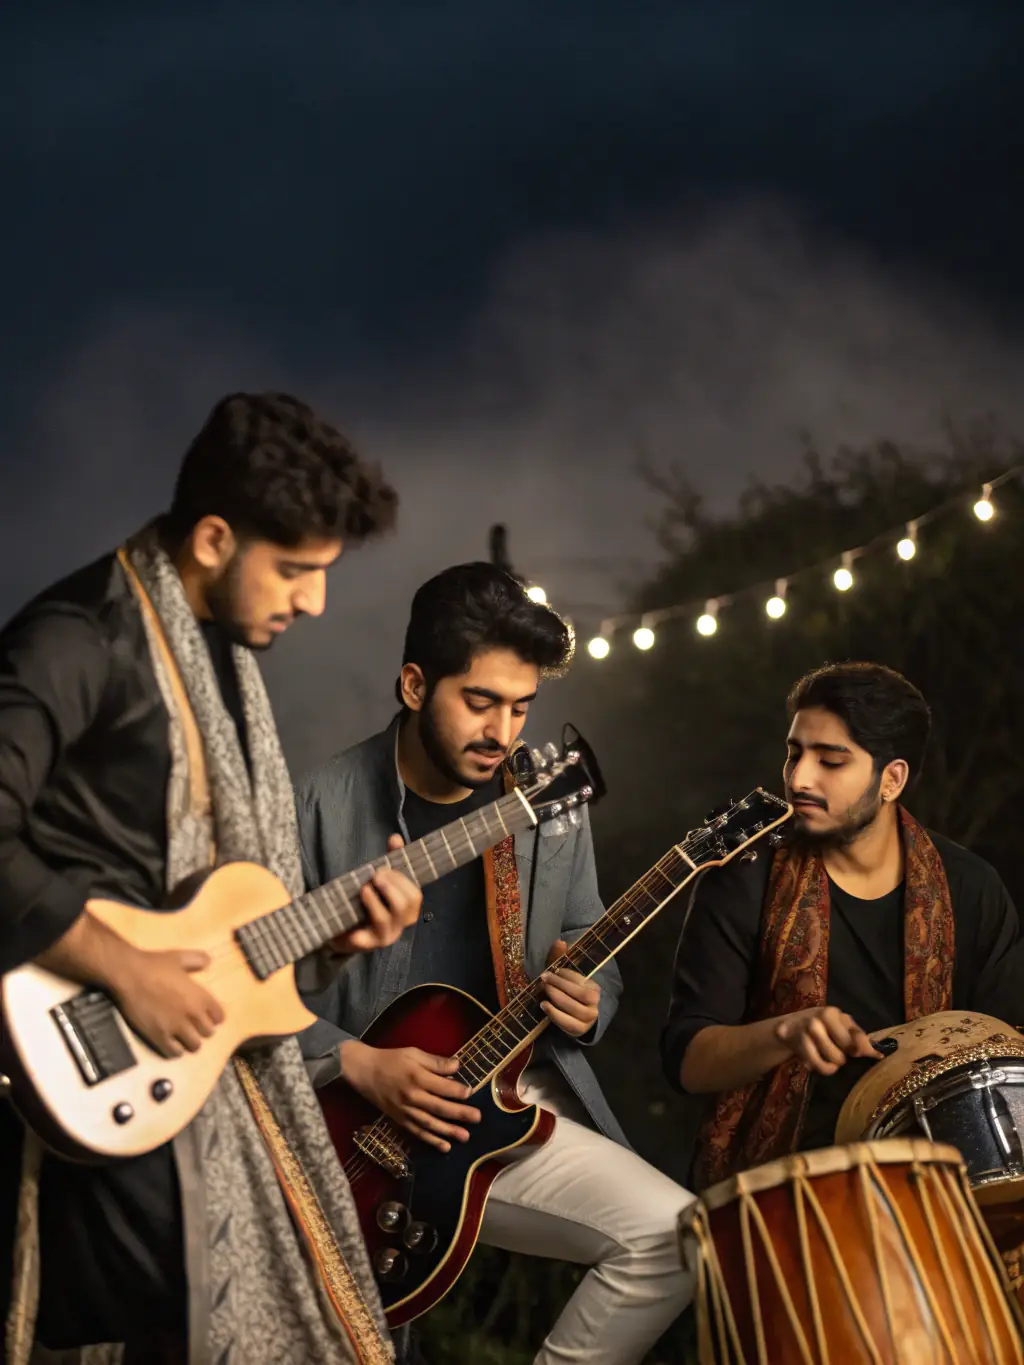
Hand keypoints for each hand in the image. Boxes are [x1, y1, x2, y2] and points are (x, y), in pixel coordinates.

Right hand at [110, 946, 224, 1058]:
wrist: (129, 975)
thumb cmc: (154, 964)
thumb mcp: (179, 957)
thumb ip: (197, 960)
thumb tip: (208, 961)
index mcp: (201, 996)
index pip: (219, 1016)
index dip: (214, 1017)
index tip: (207, 1016)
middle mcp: (193, 1014)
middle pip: (209, 1032)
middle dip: (202, 1030)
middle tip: (193, 1027)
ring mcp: (176, 1027)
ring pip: (194, 1045)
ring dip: (190, 1042)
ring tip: (183, 1038)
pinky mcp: (159, 1037)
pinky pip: (174, 1053)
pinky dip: (175, 1051)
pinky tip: (170, 1044)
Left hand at [330, 835, 422, 954]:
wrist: (342, 932)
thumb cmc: (366, 904)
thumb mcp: (379, 882)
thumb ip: (390, 861)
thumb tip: (395, 838)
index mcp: (407, 910)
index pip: (415, 895)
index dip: (402, 879)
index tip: (385, 867)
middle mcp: (400, 925)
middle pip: (406, 905)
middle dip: (392, 886)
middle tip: (376, 875)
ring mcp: (384, 936)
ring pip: (387, 918)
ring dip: (376, 900)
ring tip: (365, 888)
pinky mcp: (366, 944)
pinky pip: (367, 935)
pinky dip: (365, 922)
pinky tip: (358, 910)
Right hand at [340, 1041, 480, 1152]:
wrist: (365, 1072)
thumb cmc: (391, 1060)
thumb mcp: (413, 1053)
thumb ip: (435, 1062)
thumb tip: (457, 1065)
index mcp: (416, 1077)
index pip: (441, 1086)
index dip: (457, 1090)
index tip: (470, 1093)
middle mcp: (412, 1097)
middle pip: (439, 1107)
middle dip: (459, 1114)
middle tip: (477, 1118)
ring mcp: (406, 1111)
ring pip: (430, 1124)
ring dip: (448, 1131)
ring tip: (465, 1137)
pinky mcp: (400, 1120)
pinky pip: (418, 1132)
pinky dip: (431, 1140)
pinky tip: (445, 1146)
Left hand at [539, 938, 599, 1037]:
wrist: (574, 1018)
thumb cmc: (567, 992)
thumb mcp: (563, 975)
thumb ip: (561, 958)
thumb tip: (560, 942)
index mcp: (594, 988)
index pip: (582, 980)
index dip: (567, 975)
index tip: (553, 970)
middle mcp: (595, 1003)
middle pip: (581, 994)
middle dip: (561, 985)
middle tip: (545, 979)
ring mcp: (588, 1018)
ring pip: (575, 1009)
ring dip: (558, 999)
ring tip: (544, 992)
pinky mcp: (578, 1030)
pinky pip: (568, 1023)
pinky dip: (555, 1014)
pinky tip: (544, 1006)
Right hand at [774, 1005, 881, 1075]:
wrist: (787, 1029)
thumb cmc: (820, 1029)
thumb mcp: (838, 1027)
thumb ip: (858, 1038)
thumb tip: (879, 1054)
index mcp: (835, 1013)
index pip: (858, 1036)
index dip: (861, 1050)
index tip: (856, 1054)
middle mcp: (822, 1016)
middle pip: (849, 1049)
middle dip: (844, 1056)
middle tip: (835, 1053)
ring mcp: (809, 1027)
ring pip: (835, 1058)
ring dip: (832, 1064)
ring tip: (826, 1059)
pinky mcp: (799, 1042)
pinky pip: (820, 1065)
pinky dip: (821, 1068)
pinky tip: (816, 1063)